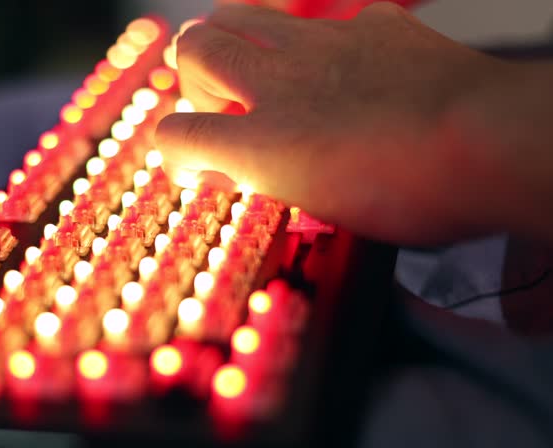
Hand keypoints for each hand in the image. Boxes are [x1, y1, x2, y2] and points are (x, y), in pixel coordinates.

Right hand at [155, 3, 509, 244]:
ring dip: (235, 38)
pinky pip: (323, 19)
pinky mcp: (370, 25)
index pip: (177, 133)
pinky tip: (341, 69)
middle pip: (195, 45)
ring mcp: (322, 42)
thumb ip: (261, 182)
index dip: (177, 150)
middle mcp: (279, 79)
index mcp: (260, 139)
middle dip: (194, 73)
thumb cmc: (413, 190)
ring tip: (258, 69)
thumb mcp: (319, 209)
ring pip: (243, 12)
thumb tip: (227, 171)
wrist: (489, 141)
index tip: (197, 163)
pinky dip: (317, 42)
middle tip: (221, 103)